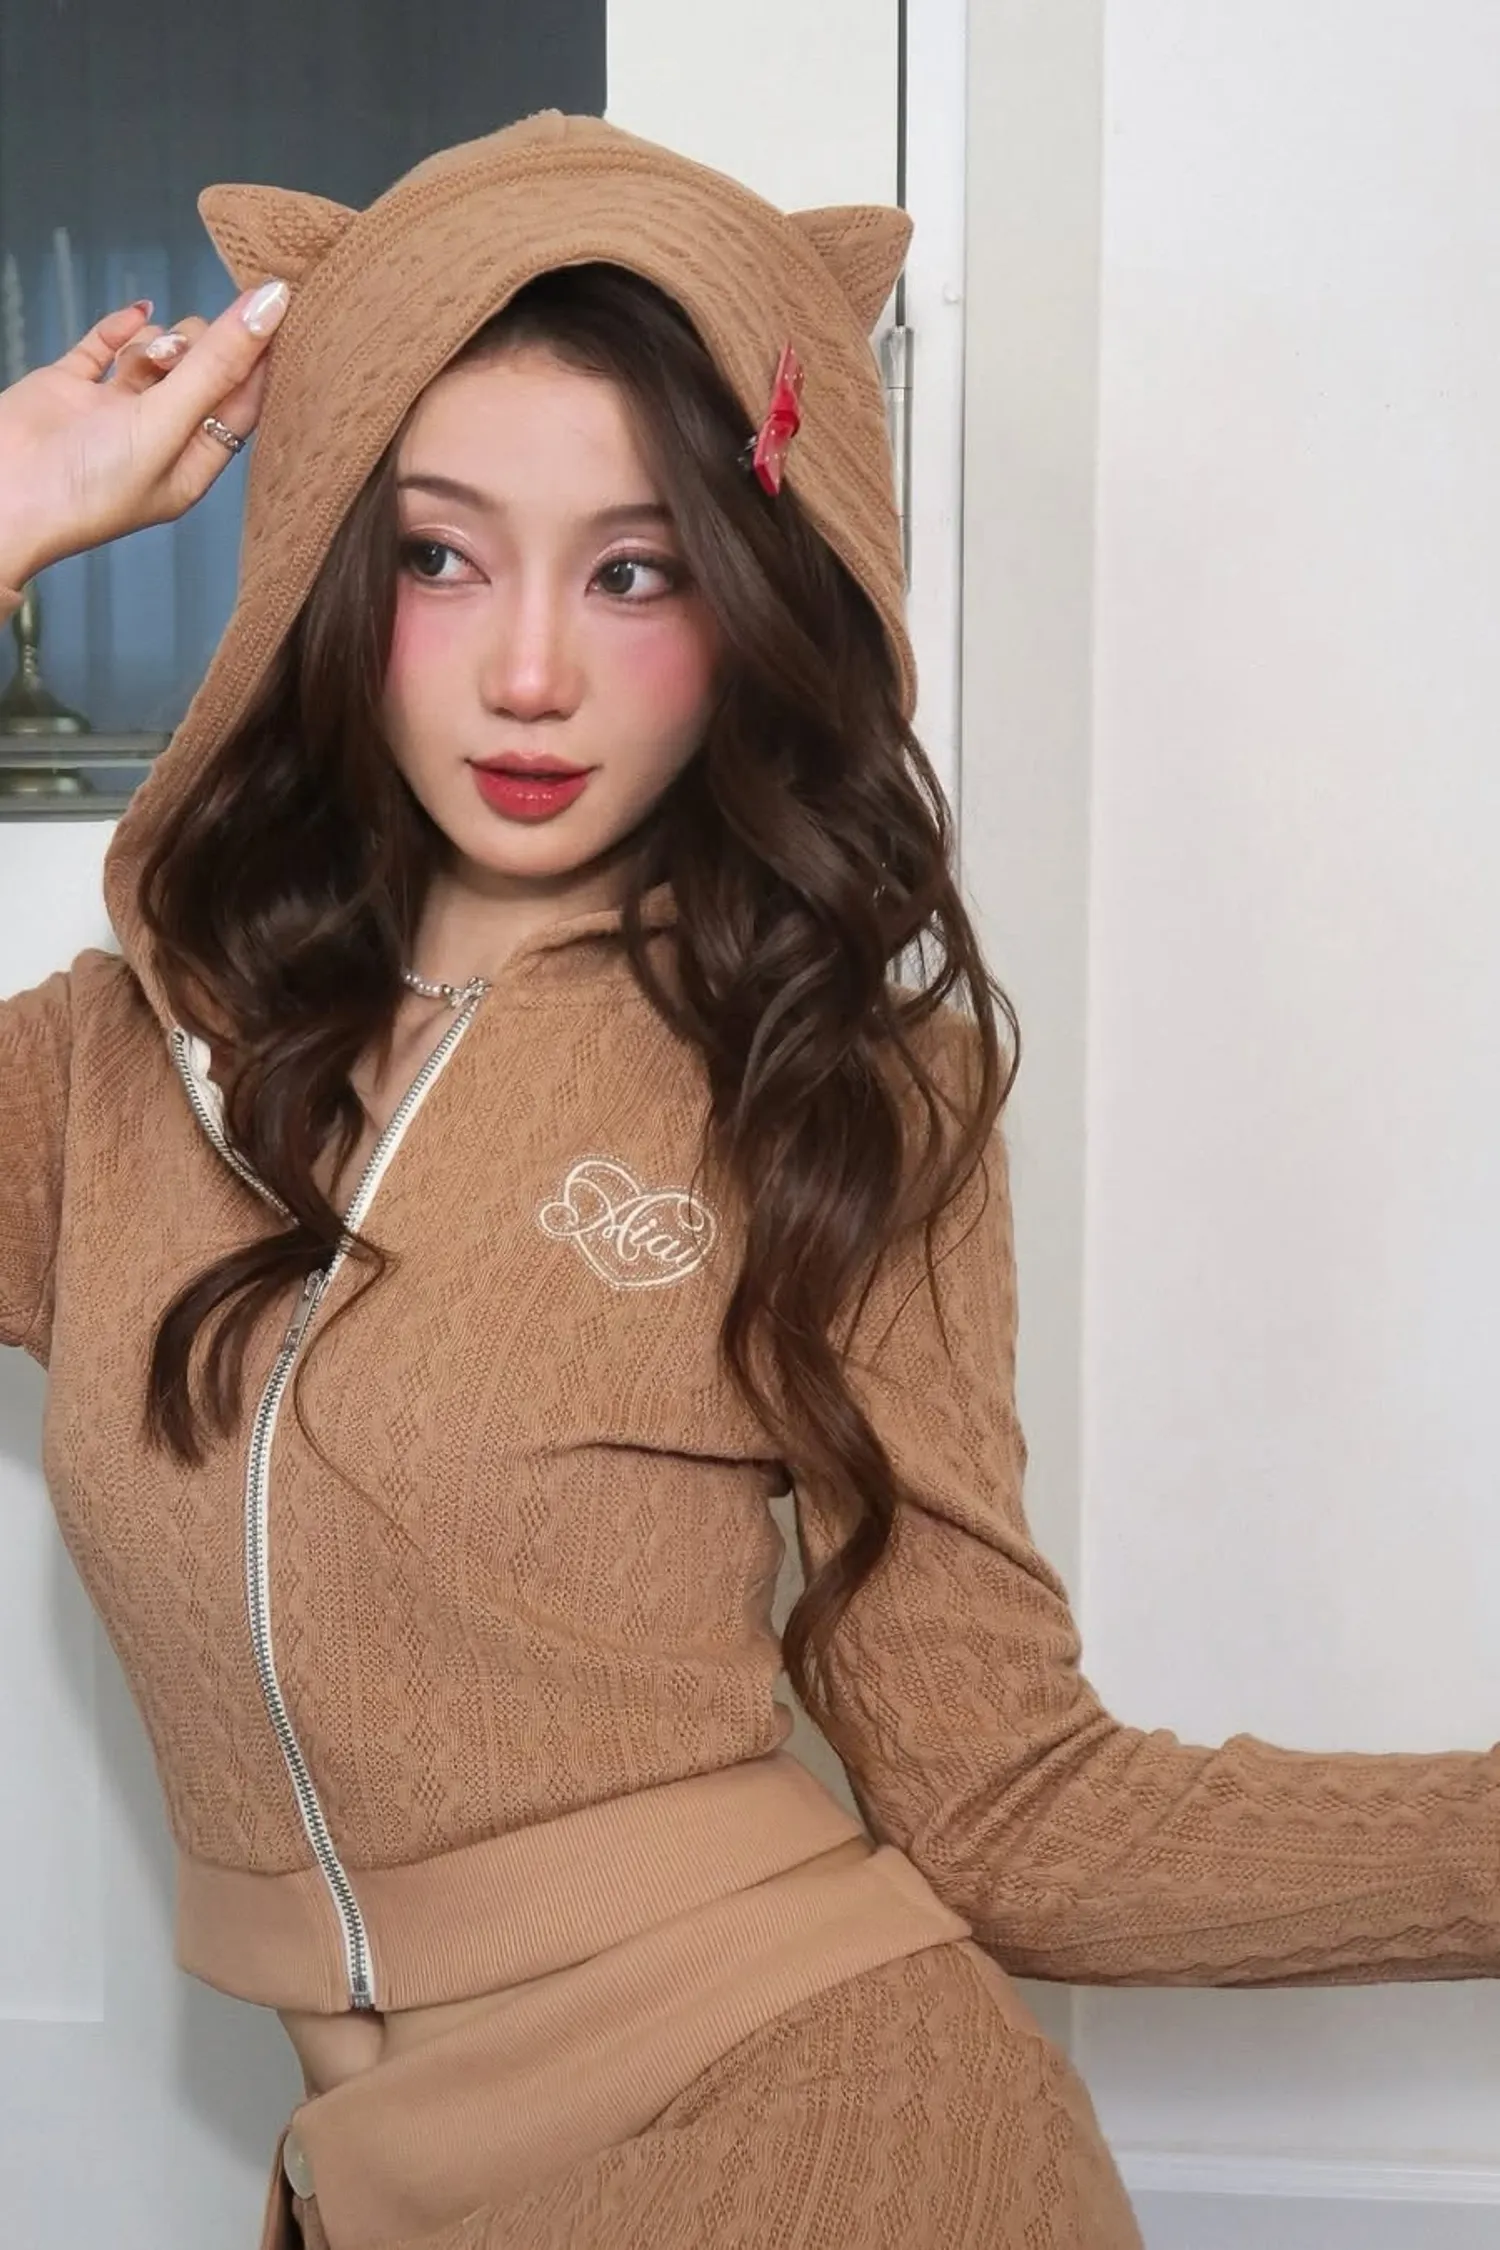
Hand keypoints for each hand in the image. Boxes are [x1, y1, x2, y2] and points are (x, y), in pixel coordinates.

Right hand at [0, 279, 290, 589]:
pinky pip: (106, 344)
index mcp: (190, 465)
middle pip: (201, 373)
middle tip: (174, 354)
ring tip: (138, 358)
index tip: (272, 311)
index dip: (256, 359)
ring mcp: (112, 411)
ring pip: (157, 354)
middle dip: (196, 349)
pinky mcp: (72, 387)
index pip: (240, 405)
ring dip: (157, 342)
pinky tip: (134, 315)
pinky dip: (122, 327)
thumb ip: (216, 366)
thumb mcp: (167, 425)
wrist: (1, 493)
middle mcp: (157, 438)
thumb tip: (270, 307)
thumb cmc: (92, 483)